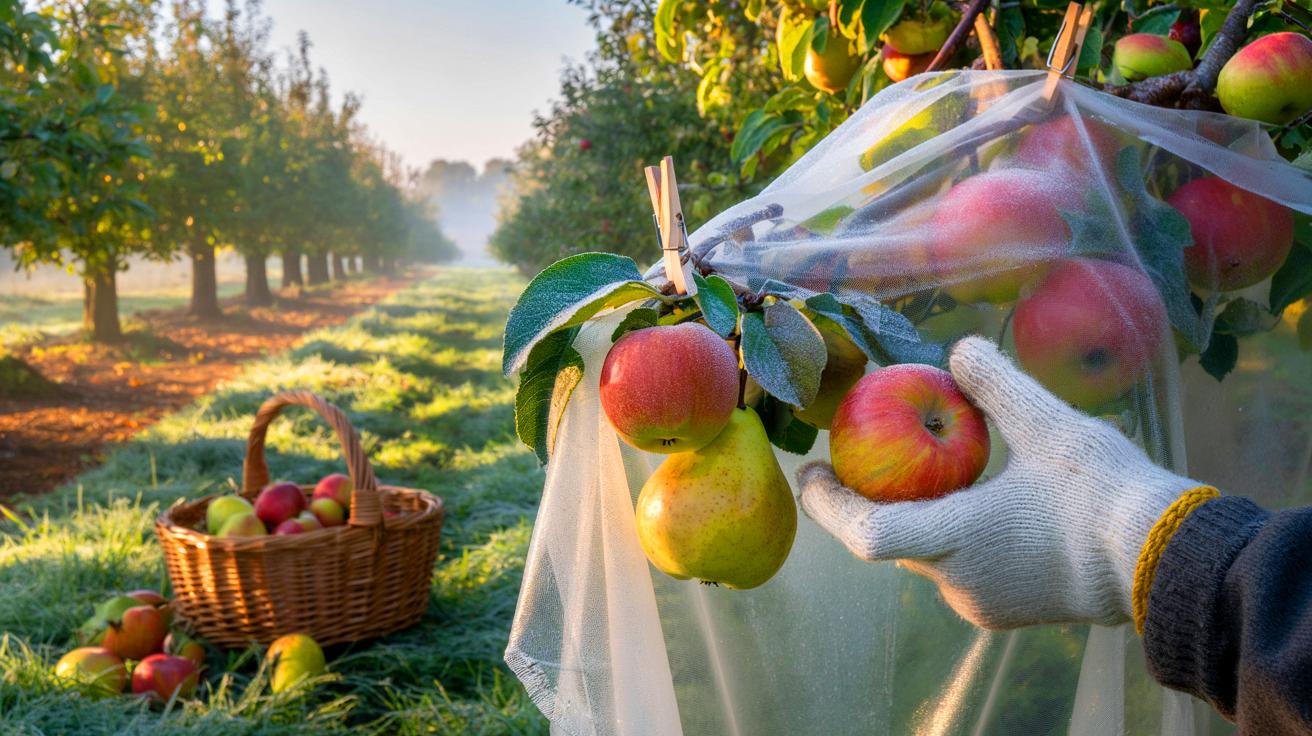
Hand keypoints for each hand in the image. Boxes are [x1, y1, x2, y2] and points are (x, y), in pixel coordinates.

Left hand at [797, 336, 1200, 628]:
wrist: (1166, 560)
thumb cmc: (1103, 492)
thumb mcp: (1047, 424)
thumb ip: (995, 385)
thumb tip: (958, 349)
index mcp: (956, 539)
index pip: (865, 532)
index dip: (828, 505)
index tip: (811, 472)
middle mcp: (958, 581)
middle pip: (891, 541)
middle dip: (871, 500)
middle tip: (856, 459)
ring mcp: (982, 603)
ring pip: (927, 556)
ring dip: (916, 516)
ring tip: (915, 470)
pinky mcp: (1005, 610)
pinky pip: (959, 570)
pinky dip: (951, 535)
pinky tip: (969, 501)